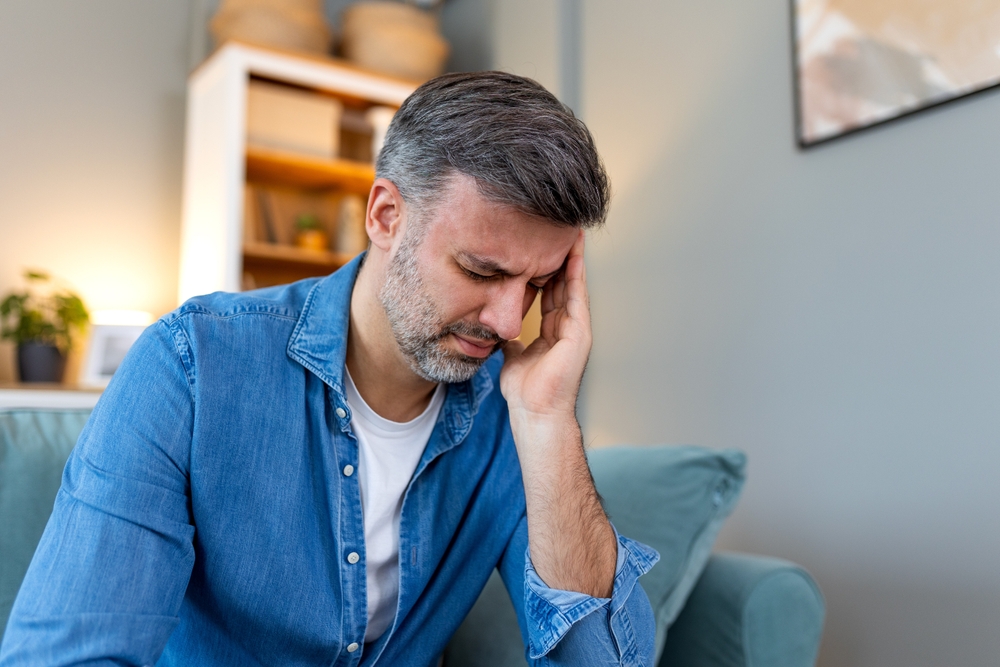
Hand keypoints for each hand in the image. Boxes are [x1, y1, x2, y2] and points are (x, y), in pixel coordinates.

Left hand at [499, 230, 590, 420]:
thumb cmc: (525, 392)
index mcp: (551, 334)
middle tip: (555, 233)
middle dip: (558, 261)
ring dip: (571, 261)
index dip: (544, 274)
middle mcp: (566, 329)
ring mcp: (575, 330)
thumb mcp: (512, 358)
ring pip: (572, 287)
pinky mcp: (580, 332)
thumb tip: (500, 333)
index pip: (548, 296)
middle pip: (561, 287)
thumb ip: (511, 342)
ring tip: (569, 234)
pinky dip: (576, 275)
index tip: (537, 251)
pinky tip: (574, 255)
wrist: (535, 411)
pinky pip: (576, 296)